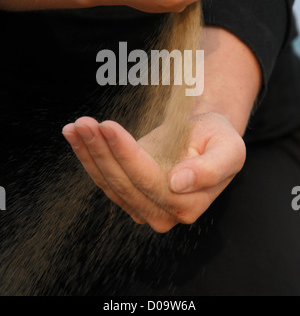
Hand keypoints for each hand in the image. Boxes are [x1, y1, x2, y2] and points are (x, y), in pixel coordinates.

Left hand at [62, 112, 245, 232]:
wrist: (207, 139)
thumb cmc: (219, 140)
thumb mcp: (229, 149)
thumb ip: (211, 169)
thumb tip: (179, 183)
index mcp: (188, 204)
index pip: (148, 179)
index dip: (125, 153)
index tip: (107, 126)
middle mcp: (163, 213)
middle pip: (123, 182)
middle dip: (100, 151)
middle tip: (84, 122)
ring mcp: (143, 207)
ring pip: (108, 181)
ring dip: (88, 153)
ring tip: (76, 126)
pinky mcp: (129, 195)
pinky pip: (104, 178)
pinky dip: (87, 156)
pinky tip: (75, 136)